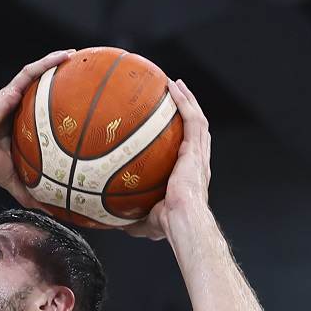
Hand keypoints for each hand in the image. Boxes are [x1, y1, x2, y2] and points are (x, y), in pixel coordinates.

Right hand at [0, 50, 74, 205]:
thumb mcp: (15, 180)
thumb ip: (31, 192)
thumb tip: (51, 212)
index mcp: (22, 126)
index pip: (46, 113)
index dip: (63, 107)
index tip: (85, 106)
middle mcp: (20, 108)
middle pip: (45, 90)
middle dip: (65, 81)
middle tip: (88, 77)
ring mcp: (14, 97)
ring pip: (40, 76)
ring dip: (59, 64)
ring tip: (79, 57)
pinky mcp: (9, 90)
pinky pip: (31, 72)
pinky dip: (48, 62)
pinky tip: (65, 56)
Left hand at [124, 79, 211, 240]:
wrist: (182, 221)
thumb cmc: (169, 225)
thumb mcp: (146, 221)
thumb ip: (132, 218)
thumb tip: (112, 221)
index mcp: (189, 176)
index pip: (189, 152)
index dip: (184, 137)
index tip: (171, 127)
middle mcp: (198, 163)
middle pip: (197, 130)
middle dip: (188, 111)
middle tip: (175, 97)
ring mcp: (199, 155)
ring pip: (197, 120)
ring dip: (188, 100)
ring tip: (176, 85)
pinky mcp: (195, 150)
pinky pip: (192, 120)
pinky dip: (184, 102)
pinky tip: (174, 88)